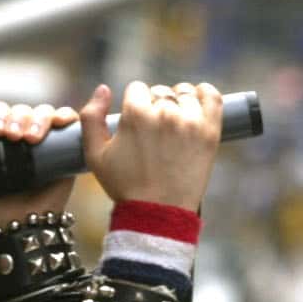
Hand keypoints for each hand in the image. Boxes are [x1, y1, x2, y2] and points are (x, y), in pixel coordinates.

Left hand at [0, 98, 84, 233]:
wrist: (16, 231)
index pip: (0, 111)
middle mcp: (21, 137)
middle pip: (22, 110)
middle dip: (18, 118)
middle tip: (14, 138)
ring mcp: (44, 143)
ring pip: (44, 113)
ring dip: (39, 118)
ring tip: (32, 139)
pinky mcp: (64, 152)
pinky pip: (68, 124)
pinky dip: (65, 116)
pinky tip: (59, 123)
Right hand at [80, 81, 219, 214]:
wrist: (158, 213)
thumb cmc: (125, 186)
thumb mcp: (94, 155)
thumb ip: (90, 117)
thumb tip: (103, 88)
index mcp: (135, 114)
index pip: (137, 88)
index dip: (135, 104)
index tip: (137, 122)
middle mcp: (164, 113)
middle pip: (161, 92)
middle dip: (155, 106)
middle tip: (155, 132)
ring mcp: (190, 121)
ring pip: (185, 94)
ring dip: (179, 103)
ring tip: (175, 123)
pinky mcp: (209, 132)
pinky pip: (212, 97)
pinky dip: (205, 93)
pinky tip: (198, 100)